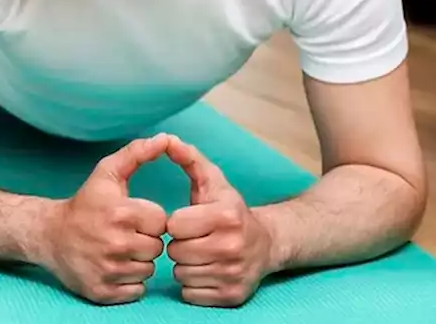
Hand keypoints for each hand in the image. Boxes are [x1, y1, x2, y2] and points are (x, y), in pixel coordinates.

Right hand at [36, 133, 170, 304]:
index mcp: (121, 213)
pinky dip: (128, 282)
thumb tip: (165, 138)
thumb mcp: (107, 173)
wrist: (48, 234)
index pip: (161, 222)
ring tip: (117, 249)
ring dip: (137, 261)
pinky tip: (112, 266)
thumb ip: (137, 153)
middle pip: (156, 248)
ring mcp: (108, 270)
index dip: (148, 219)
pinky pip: (136, 290)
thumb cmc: (84, 203)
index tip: (131, 217)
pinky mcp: (103, 291)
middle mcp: (115, 243)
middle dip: (144, 241)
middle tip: (123, 234)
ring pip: (147, 270)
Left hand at [164, 137, 271, 306]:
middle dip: (180, 245)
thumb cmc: (230, 210)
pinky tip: (206, 271)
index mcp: (226, 216)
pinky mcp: (233, 295)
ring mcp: (234, 274)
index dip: (177, 223)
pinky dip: (193, 285)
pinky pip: (191, 294)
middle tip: (194, 239)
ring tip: (200, 254)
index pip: (175, 225)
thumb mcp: (214, 181)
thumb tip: (167, 139)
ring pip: (181, 275)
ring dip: (185, 266)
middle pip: (176, 252)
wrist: (268, 243)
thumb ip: (189, 159)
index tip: (189, 221)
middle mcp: (233, 246)